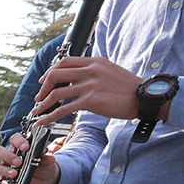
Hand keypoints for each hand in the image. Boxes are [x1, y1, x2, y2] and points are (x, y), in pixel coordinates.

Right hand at [0, 133, 61, 183]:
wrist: (44, 179)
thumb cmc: (43, 166)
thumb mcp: (47, 162)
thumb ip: (46, 159)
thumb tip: (50, 158)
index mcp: (19, 148)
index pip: (14, 139)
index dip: (18, 141)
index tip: (26, 147)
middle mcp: (9, 157)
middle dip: (8, 156)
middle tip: (19, 162)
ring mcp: (5, 169)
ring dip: (3, 170)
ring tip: (14, 174)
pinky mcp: (4, 181)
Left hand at [30, 56, 148, 125]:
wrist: (145, 97)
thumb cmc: (129, 87)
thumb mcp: (110, 71)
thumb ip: (93, 72)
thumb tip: (77, 79)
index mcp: (95, 62)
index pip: (65, 62)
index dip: (50, 71)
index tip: (44, 81)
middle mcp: (91, 71)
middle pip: (55, 74)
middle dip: (43, 87)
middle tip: (39, 97)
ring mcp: (90, 85)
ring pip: (56, 93)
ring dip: (43, 104)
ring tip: (38, 111)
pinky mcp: (91, 101)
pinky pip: (63, 109)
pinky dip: (49, 116)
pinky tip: (43, 121)